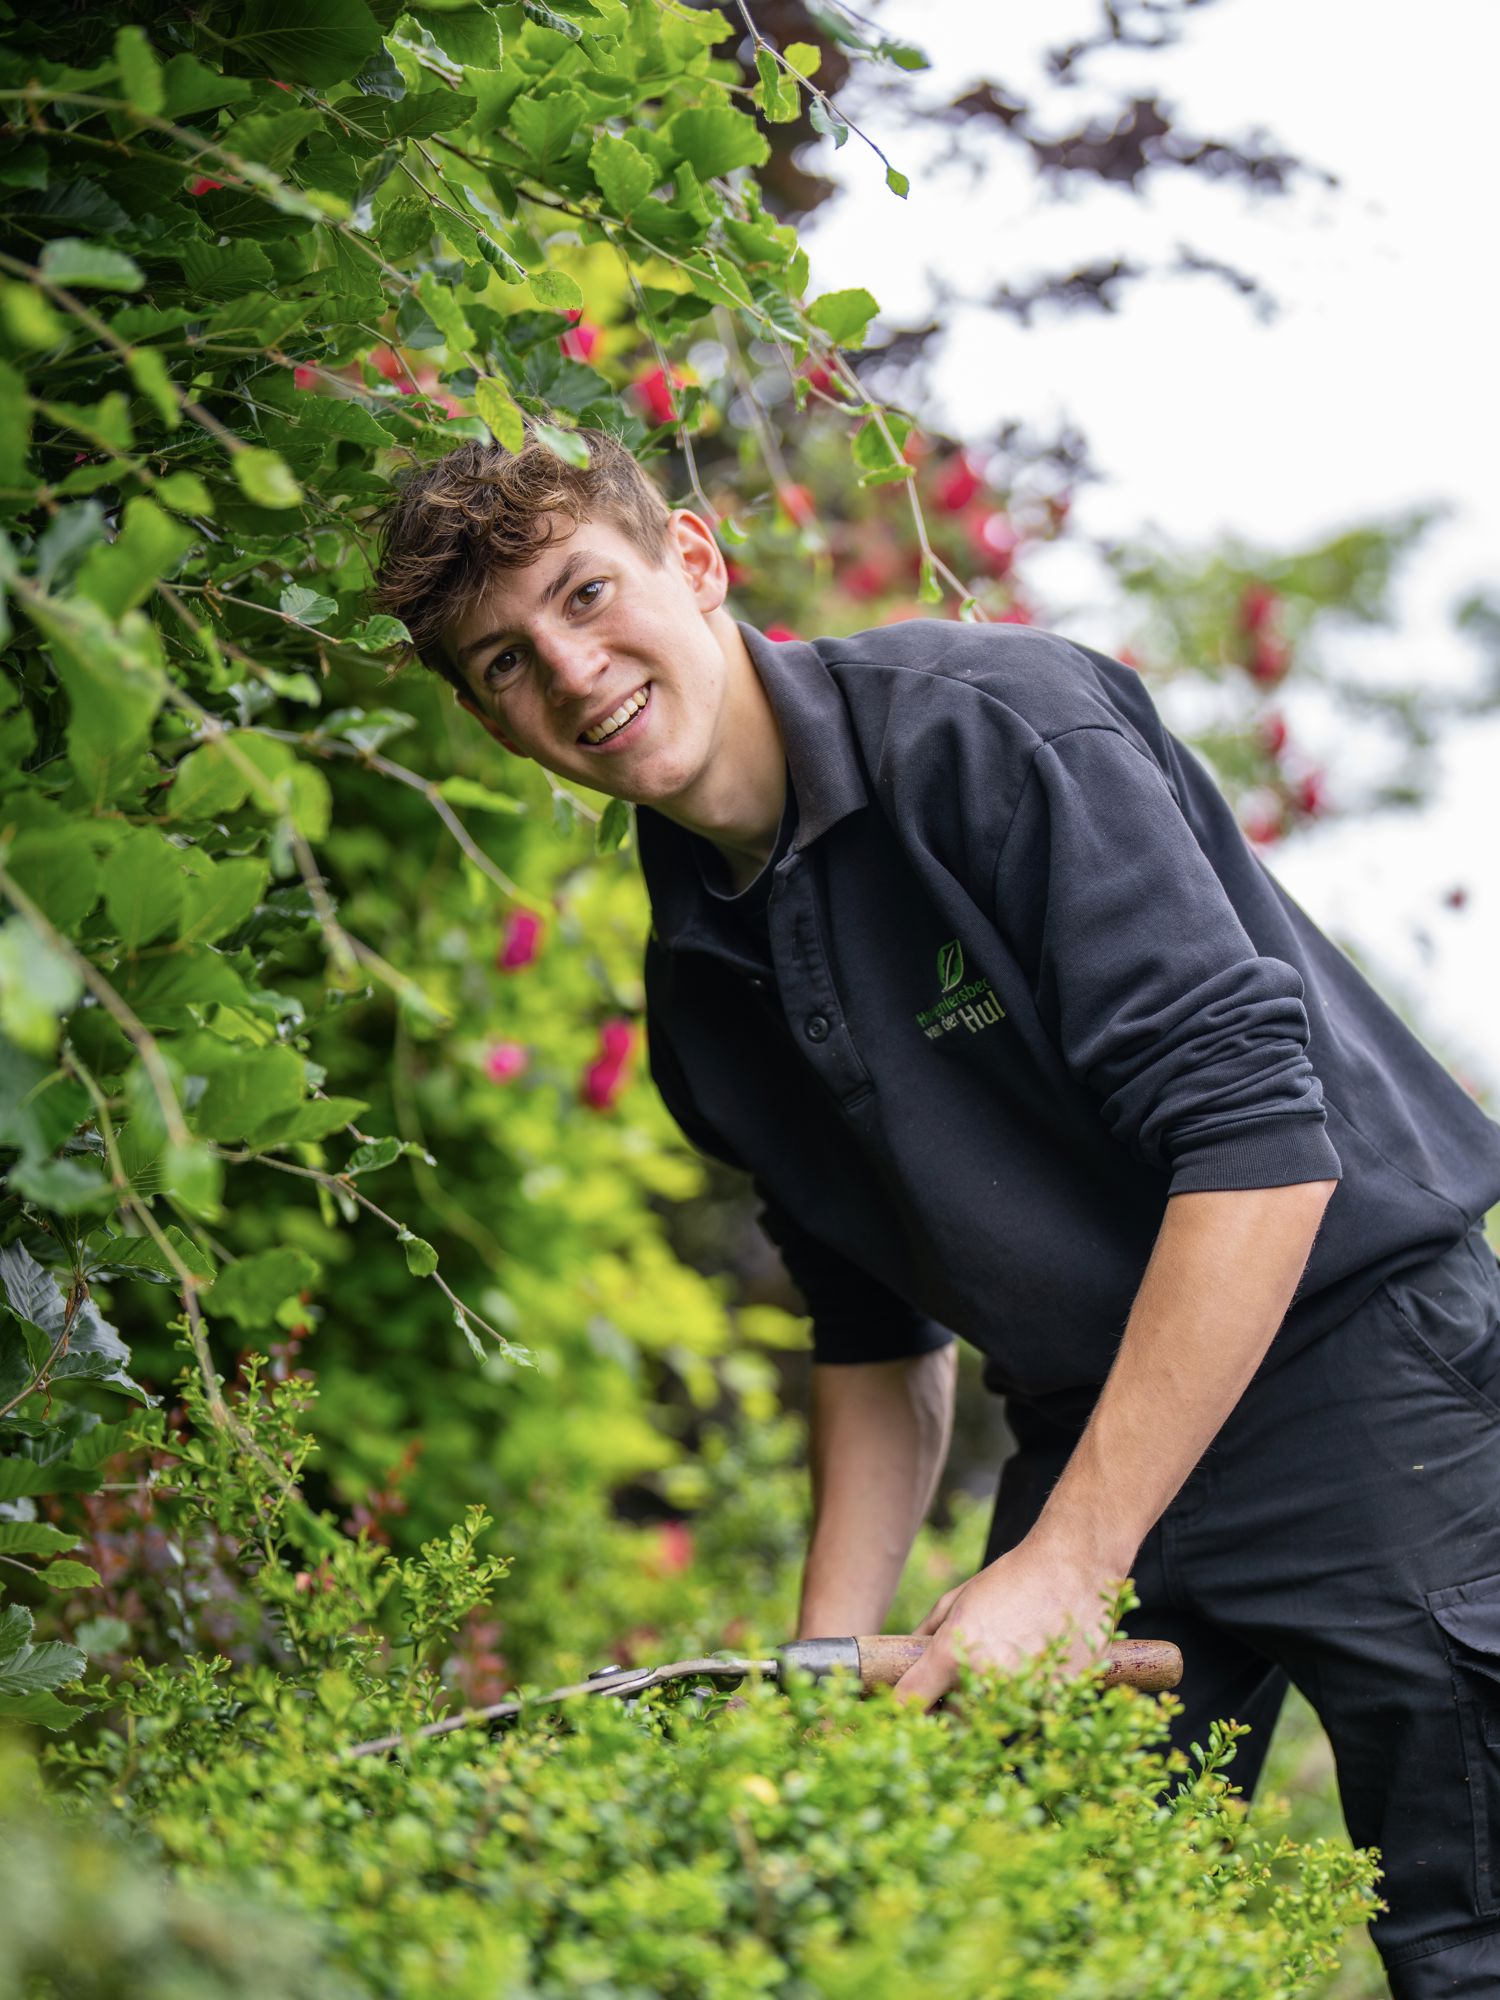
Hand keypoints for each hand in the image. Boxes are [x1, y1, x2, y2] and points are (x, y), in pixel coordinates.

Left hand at [891, 1536, 1122, 1711]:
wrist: (1071, 1569)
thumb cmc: (1010, 1578)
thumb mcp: (956, 1599)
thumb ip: (925, 1634)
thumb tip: (906, 1659)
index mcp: (951, 1656)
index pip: (910, 1704)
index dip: (906, 1707)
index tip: (911, 1704)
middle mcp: (984, 1683)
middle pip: (954, 1722)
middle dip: (953, 1708)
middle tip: (963, 1680)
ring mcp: (1023, 1696)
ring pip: (995, 1720)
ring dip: (992, 1703)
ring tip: (1006, 1662)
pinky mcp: (1056, 1701)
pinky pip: (1030, 1711)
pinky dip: (1027, 1695)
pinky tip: (1034, 1662)